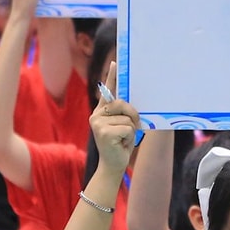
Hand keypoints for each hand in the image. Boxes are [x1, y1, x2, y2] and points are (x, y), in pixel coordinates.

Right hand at [90, 60, 139, 176]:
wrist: (112, 166)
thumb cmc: (119, 145)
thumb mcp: (122, 126)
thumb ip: (123, 114)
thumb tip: (132, 103)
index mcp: (101, 112)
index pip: (107, 91)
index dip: (112, 77)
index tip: (116, 63)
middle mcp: (96, 115)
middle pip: (123, 104)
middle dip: (133, 116)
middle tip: (130, 129)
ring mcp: (98, 123)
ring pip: (128, 118)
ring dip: (131, 130)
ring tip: (123, 139)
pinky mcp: (103, 132)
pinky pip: (128, 128)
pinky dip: (129, 137)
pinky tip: (121, 144)